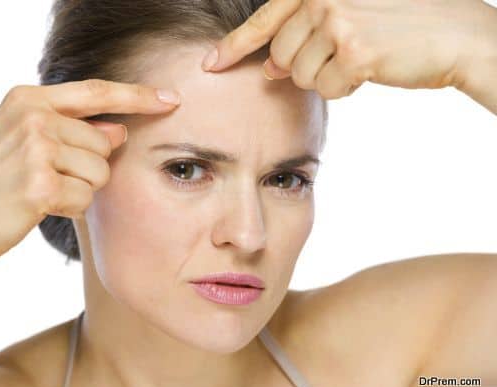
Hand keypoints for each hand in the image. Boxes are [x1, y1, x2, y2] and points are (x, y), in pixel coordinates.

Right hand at [0, 80, 179, 268]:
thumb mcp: (23, 140)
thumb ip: (71, 129)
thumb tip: (120, 130)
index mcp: (28, 99)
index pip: (97, 91)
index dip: (138, 95)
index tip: (170, 99)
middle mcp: (34, 117)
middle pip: (105, 142)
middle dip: (89, 166)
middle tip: (47, 177)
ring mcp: (36, 149)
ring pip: (100, 172)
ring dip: (80, 189)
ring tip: (41, 191)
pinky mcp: (41, 184)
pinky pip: (86, 198)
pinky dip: (69, 208)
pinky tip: (38, 207)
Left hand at [201, 0, 489, 98]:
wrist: (456, 34)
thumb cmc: (402, 26)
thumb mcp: (349, 18)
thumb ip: (304, 35)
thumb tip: (269, 67)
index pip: (265, 19)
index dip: (234, 46)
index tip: (210, 65)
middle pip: (281, 55)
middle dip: (303, 65)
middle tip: (344, 54)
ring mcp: (338, 22)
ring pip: (299, 75)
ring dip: (325, 77)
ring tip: (361, 58)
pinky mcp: (354, 51)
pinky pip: (326, 89)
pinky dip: (344, 88)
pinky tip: (372, 70)